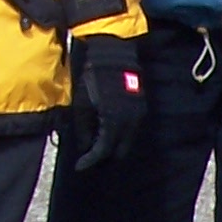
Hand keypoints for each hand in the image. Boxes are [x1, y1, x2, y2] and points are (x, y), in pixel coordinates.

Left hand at [70, 33, 143, 171]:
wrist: (113, 55)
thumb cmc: (94, 76)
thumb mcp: (82, 103)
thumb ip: (83, 128)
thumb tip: (84, 146)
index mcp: (113, 122)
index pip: (103, 151)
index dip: (90, 161)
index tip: (80, 166)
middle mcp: (129, 123)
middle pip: (119, 152)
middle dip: (104, 157)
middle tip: (90, 157)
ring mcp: (138, 117)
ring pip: (127, 143)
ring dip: (113, 146)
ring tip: (98, 144)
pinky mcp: (141, 110)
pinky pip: (131, 131)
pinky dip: (120, 136)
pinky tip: (109, 131)